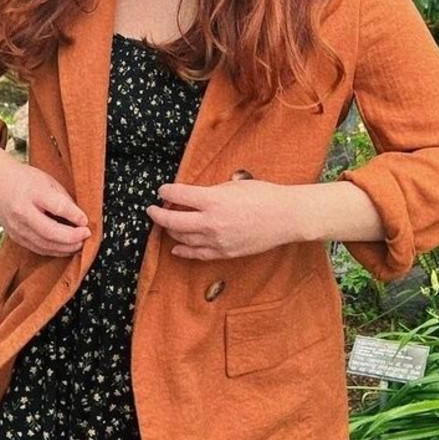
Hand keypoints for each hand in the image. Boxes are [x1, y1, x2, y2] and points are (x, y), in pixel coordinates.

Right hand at [0, 163, 91, 257]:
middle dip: (71, 237)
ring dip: (64, 248)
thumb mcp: (47, 180)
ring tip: (79, 244)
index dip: (74, 215)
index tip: (86, 221)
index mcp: (32, 192)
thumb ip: (63, 198)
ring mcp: (17, 227)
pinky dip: (53, 250)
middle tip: (86, 235)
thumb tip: (80, 217)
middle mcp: (22, 212)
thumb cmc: (25, 179)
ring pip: (44, 244)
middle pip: (50, 231)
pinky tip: (64, 248)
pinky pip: (37, 248)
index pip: (57, 206)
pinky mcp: (15, 237)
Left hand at [147, 179, 303, 259]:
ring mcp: (217, 240)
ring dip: (171, 231)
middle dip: (158, 215)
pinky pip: (198, 254)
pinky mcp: (224, 253)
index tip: (162, 191)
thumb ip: (211, 191)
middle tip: (152, 210)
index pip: (178, 195)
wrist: (286, 217)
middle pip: (174, 220)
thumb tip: (194, 195)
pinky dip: (184, 251)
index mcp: (212, 200)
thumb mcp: (234, 185)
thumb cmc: (263, 195)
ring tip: (166, 224)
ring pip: (183, 238)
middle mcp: (211, 222)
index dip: (166, 192)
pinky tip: (176, 248)